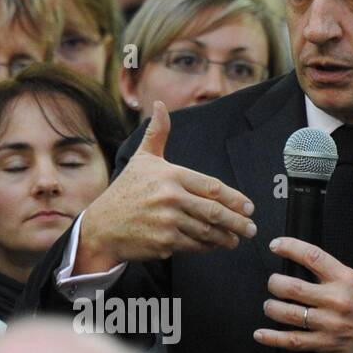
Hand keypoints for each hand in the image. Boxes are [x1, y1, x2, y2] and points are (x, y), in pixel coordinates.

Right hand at [75, 101, 256, 272]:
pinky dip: (208, 247)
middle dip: (238, 222)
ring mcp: (167, 221)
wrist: (101, 226)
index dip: (235, 199)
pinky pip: (195, 245)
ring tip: (235, 239)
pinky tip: (214, 245)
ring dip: (226, 237)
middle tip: (250, 228)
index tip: (248, 207)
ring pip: (207, 231)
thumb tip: (160, 105)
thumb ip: (158, 133)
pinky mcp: (164, 242)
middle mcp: (170, 197)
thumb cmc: (125, 191)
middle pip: (215, 212)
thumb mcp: (141, 159)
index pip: (212, 187)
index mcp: (170, 175)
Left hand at [255, 237, 352, 352]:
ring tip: (271, 306)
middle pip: (291, 287)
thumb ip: (335, 275)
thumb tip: (304, 267)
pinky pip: (293, 340)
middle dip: (275, 284)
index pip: (312, 256)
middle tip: (273, 284)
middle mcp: (337, 300)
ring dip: (272, 308)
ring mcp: (330, 323)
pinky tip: (260, 334)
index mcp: (346, 279)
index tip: (275, 245)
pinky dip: (272, 338)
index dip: (289, 247)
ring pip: (288, 313)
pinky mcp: (327, 344)